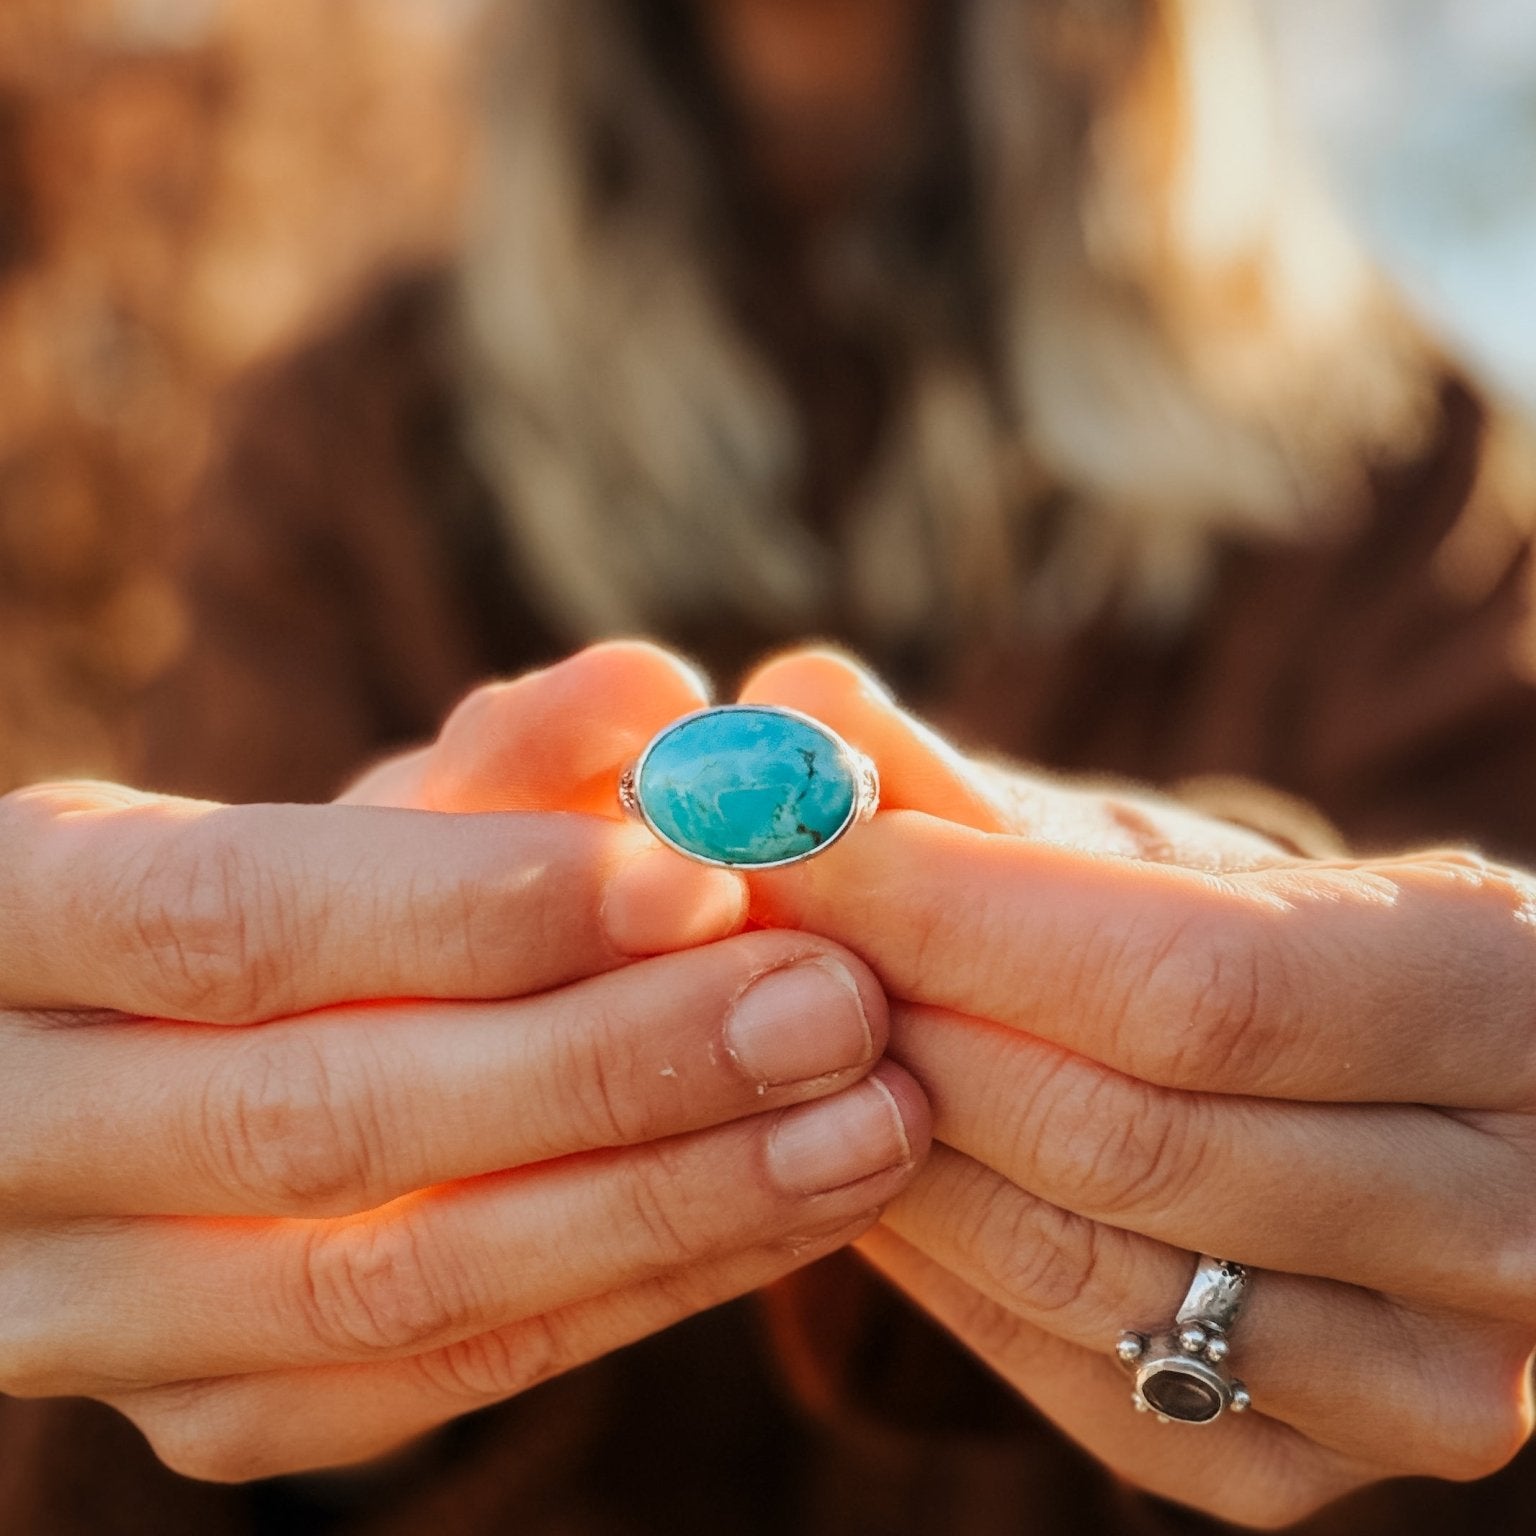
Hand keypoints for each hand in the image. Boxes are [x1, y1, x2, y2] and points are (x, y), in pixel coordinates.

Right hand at [0, 643, 928, 1481]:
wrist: (184, 1070)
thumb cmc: (310, 895)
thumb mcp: (383, 804)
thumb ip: (514, 750)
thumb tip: (662, 692)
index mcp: (22, 923)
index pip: (235, 922)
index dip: (469, 905)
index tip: (698, 874)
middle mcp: (12, 1140)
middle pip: (321, 1121)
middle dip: (610, 1063)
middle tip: (835, 1003)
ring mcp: (101, 1316)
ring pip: (396, 1286)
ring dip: (665, 1198)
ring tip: (870, 1116)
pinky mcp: (224, 1411)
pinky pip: (447, 1373)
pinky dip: (642, 1285)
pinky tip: (798, 1201)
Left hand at [739, 648, 1535, 1527]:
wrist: (1360, 1102)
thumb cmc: (1250, 937)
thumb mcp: (1146, 848)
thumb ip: (969, 783)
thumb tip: (785, 703)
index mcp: (1506, 997)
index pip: (1192, 983)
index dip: (958, 914)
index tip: (789, 839)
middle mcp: (1509, 1223)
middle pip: (1127, 1138)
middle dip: (902, 1018)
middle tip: (760, 929)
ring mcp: (1417, 1382)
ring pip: (1077, 1269)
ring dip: (885, 1133)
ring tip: (783, 1025)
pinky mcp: (1292, 1470)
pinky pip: (1060, 1366)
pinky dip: (925, 1250)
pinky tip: (842, 1139)